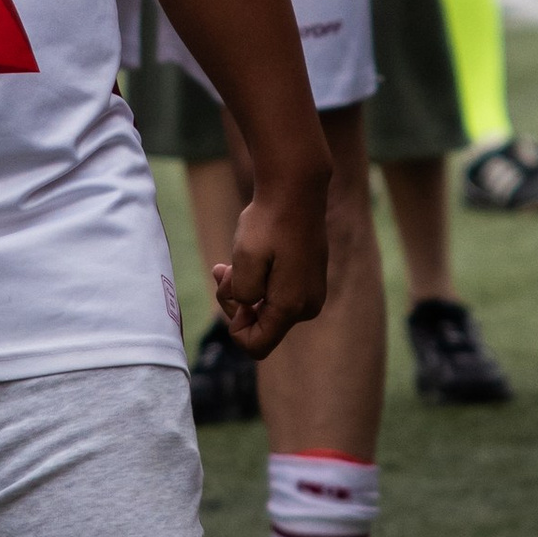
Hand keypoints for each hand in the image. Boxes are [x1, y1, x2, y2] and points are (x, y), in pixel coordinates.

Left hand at [210, 167, 328, 360]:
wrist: (296, 190)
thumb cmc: (268, 223)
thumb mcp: (244, 260)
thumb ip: (241, 295)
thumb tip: (248, 305)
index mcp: (292, 307)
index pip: (256, 346)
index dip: (234, 327)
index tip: (231, 292)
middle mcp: (307, 306)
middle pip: (262, 327)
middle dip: (237, 303)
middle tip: (225, 270)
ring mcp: (311, 293)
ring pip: (267, 309)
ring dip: (245, 290)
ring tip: (231, 261)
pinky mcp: (309, 280)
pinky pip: (278, 294)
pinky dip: (259, 281)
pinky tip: (248, 258)